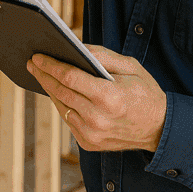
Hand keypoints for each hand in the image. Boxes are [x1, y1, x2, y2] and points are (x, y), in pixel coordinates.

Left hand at [27, 44, 166, 152]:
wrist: (160, 128)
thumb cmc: (145, 92)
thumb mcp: (130, 66)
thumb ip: (103, 56)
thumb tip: (76, 47)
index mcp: (108, 97)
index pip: (70, 77)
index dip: (50, 65)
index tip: (37, 56)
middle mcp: (97, 118)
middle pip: (60, 92)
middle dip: (44, 75)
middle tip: (32, 63)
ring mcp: (91, 134)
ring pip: (61, 107)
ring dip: (49, 90)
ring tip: (41, 75)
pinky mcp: (88, 143)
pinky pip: (68, 119)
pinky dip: (62, 104)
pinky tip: (58, 92)